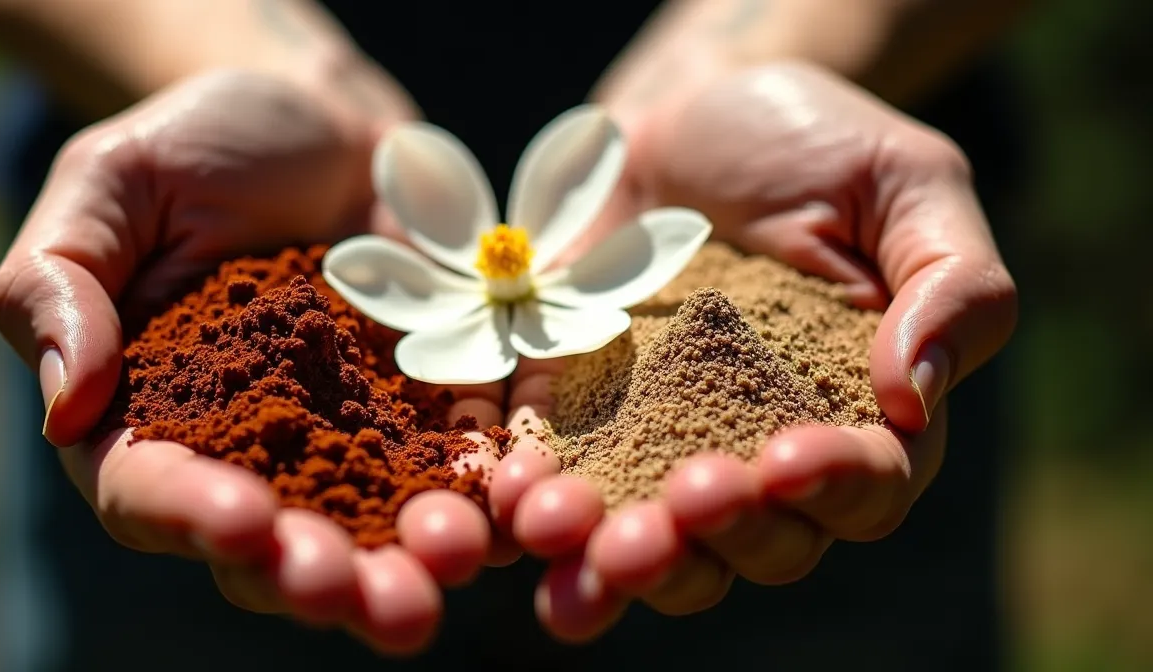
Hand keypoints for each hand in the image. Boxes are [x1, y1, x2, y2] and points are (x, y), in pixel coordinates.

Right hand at [0, 70, 507, 654]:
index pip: (152, 489)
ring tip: (451, 562)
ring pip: (372, 517)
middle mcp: (250, 447)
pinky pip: (460, 454)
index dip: (193, 516)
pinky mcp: (430, 400)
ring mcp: (347, 431)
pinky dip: (486, 486)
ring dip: (412, 554)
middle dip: (319, 574)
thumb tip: (65, 411)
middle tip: (366, 600)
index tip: (244, 524)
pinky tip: (515, 508)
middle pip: (273, 537)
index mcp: (149, 415)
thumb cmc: (191, 144)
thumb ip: (59, 287)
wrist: (314, 117)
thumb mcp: (107, 188)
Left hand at [488, 61, 1017, 639]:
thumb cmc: (819, 141)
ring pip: (651, 537)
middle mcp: (763, 451)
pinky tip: (509, 498)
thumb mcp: (908, 185)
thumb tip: (912, 402)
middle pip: (751, 543)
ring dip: (609, 557)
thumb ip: (951, 288)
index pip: (864, 492)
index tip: (785, 463)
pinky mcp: (576, 406)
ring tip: (563, 534)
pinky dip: (533, 495)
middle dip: (705, 544)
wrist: (697, 106)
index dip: (830, 491)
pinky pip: (557, 469)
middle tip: (662, 522)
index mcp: (860, 416)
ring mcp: (662, 439)